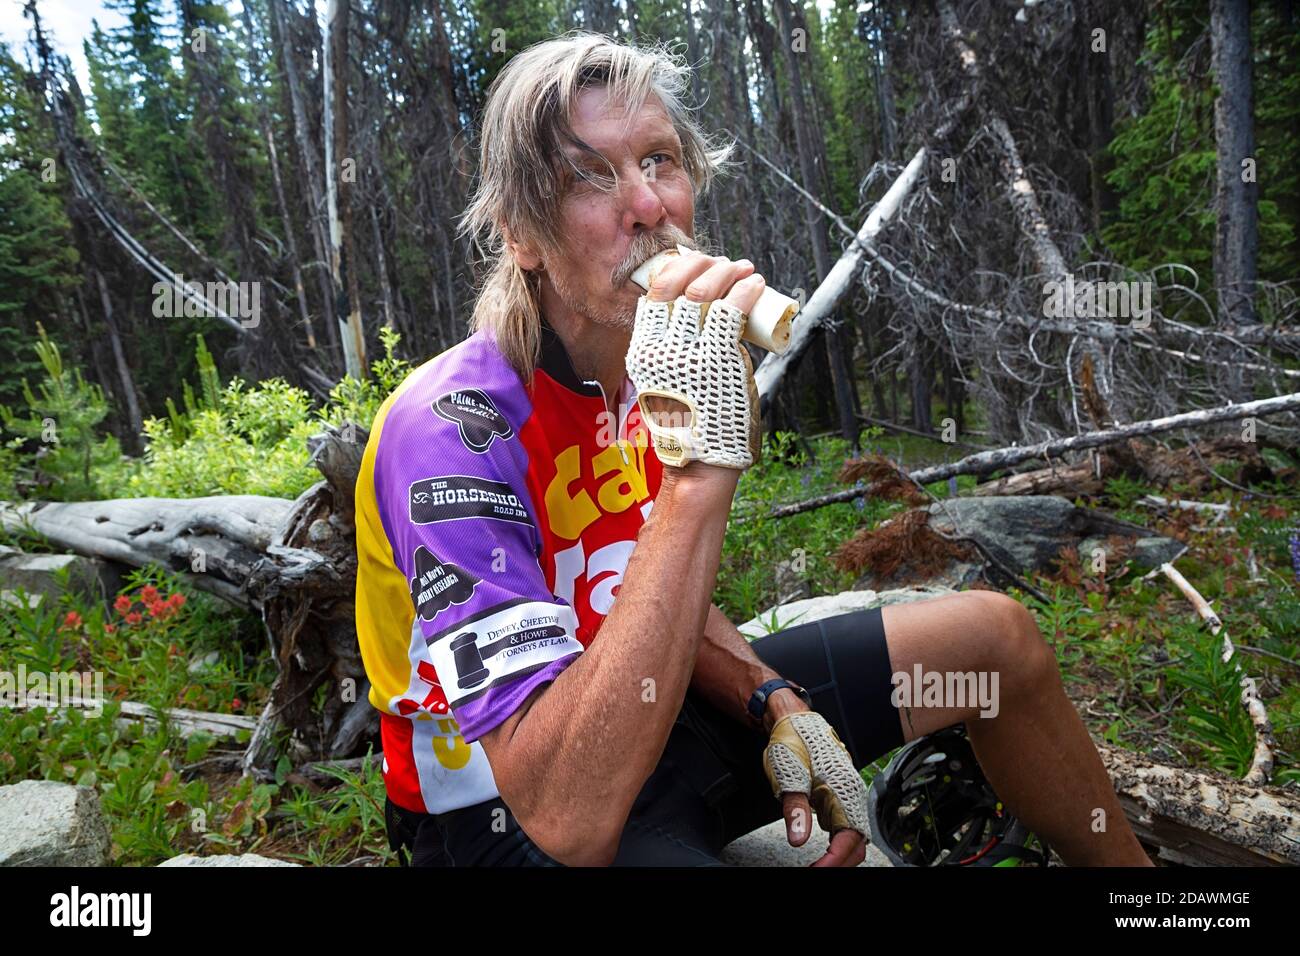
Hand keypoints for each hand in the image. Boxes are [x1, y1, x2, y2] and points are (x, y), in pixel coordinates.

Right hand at [625, 252, 765, 469]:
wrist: (701, 460)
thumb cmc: (690, 424)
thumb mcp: (664, 382)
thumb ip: (671, 355)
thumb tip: (697, 322)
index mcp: (643, 352)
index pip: (653, 294)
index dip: (676, 270)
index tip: (696, 265)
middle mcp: (661, 349)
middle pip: (676, 285)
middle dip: (701, 264)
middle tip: (722, 263)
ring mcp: (690, 354)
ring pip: (704, 292)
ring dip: (728, 272)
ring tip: (745, 269)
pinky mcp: (719, 360)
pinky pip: (732, 311)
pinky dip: (746, 290)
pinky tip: (755, 284)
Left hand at [763, 711, 870, 866]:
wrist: (793, 719)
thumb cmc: (794, 740)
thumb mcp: (789, 775)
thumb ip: (795, 809)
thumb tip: (798, 839)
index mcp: (843, 790)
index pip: (847, 839)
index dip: (833, 861)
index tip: (816, 870)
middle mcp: (850, 796)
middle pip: (856, 844)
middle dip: (839, 863)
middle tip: (815, 871)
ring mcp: (845, 797)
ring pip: (851, 838)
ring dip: (839, 857)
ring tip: (819, 867)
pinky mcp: (837, 798)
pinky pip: (843, 828)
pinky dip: (836, 846)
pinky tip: (822, 854)